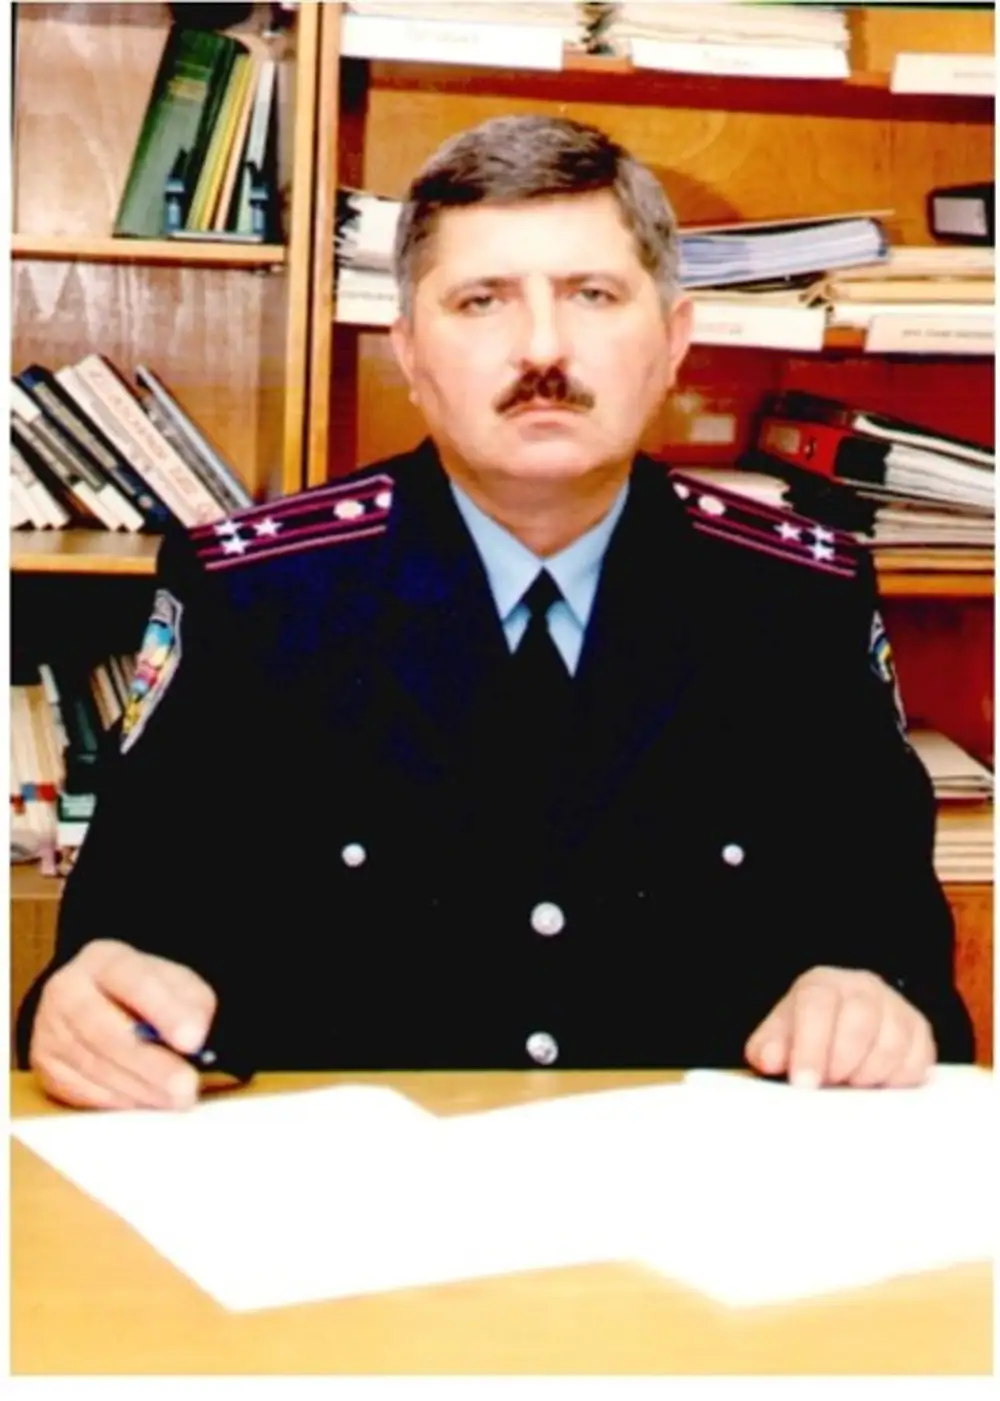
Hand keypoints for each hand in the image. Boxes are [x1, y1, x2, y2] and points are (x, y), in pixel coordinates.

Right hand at [29, 940, 216, 1110]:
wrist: (96, 1000)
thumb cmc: (143, 992)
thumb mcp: (175, 982)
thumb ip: (191, 1003)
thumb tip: (196, 1035)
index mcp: (103, 960)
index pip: (133, 981)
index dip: (164, 1012)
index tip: (194, 1040)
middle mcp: (67, 990)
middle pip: (104, 1031)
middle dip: (149, 1064)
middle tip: (185, 1087)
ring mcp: (50, 1029)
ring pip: (93, 1066)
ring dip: (139, 1089)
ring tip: (176, 1100)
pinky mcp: (46, 1066)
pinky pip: (82, 1090)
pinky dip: (119, 1101)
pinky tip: (147, 1102)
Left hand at [744, 966, 935, 1088]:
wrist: (840, 1029)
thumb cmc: (806, 1035)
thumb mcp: (779, 1039)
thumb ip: (768, 1048)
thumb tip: (771, 1059)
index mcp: (822, 984)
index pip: (816, 1004)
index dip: (810, 1047)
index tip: (804, 1083)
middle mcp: (862, 986)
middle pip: (859, 1020)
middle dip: (841, 1062)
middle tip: (830, 1085)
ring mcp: (895, 1006)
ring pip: (892, 1042)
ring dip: (869, 1074)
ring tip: (851, 1085)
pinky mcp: (920, 1031)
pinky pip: (918, 1059)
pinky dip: (897, 1079)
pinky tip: (877, 1084)